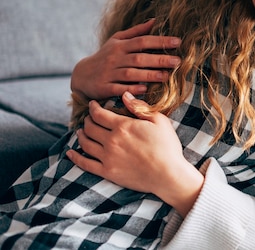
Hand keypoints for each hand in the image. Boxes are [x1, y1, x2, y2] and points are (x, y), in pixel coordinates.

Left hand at [67, 92, 203, 215]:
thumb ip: (139, 108)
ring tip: (81, 131)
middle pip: (90, 127)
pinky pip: (85, 164)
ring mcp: (107, 157)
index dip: (93, 107)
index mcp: (123, 126)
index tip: (93, 104)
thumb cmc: (167, 146)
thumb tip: (125, 95)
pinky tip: (71, 153)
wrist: (168, 175)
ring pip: (86, 143)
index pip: (99, 114)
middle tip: (89, 118)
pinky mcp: (107, 172)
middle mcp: (111, 140)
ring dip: (81, 135)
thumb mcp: (159, 121)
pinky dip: (75, 157)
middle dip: (87, 120)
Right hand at [70, 19, 181, 99]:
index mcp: (120, 46)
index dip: (160, 41)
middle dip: (159, 59)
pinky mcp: (105, 88)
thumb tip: (155, 20)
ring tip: (166, 76)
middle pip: (139, 58)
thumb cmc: (105, 56)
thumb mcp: (117, 40)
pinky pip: (120, 88)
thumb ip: (136, 32)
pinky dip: (132, 88)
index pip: (142, 41)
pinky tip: (145, 89)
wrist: (82, 75)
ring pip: (131, 74)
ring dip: (149, 75)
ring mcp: (109, 73)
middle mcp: (115, 58)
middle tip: (177, 61)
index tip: (178, 42)